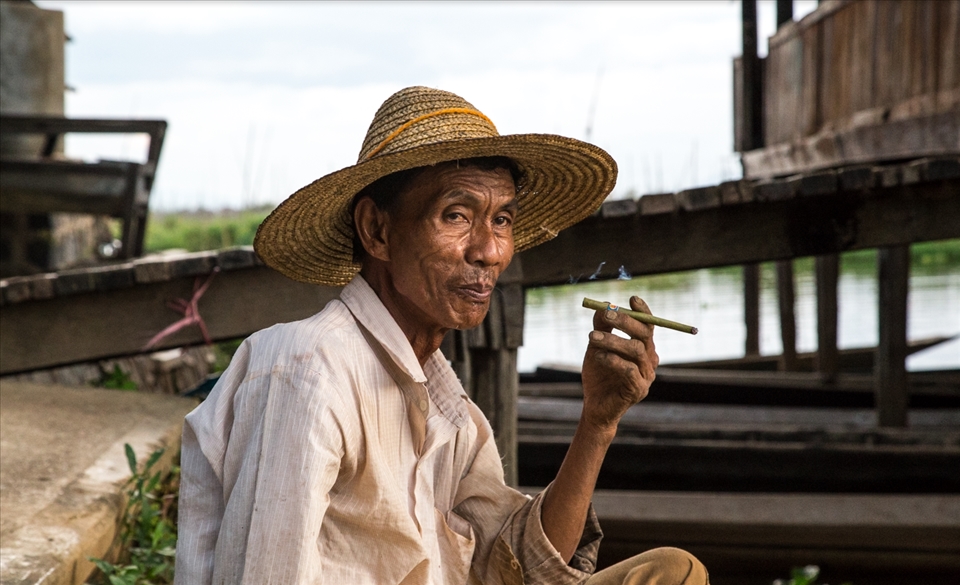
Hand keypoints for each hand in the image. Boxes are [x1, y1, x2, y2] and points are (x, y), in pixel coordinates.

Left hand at [580, 296, 658, 431]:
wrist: (595, 406)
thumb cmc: (599, 374)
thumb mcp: (597, 346)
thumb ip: (601, 327)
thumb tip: (602, 305)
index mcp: (644, 347)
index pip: (649, 325)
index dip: (643, 311)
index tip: (632, 298)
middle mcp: (650, 359)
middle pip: (644, 334)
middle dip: (625, 321)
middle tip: (606, 314)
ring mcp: (647, 376)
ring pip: (635, 350)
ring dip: (613, 340)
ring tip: (591, 337)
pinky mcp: (638, 390)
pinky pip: (629, 370)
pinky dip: (613, 360)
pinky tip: (598, 357)